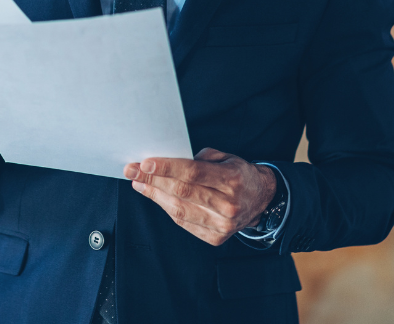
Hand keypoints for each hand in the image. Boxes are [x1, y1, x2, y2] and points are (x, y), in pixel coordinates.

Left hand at [124, 148, 276, 245]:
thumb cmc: (237, 173)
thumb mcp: (224, 157)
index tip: (144, 163)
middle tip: (131, 170)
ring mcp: (222, 224)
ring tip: (138, 183)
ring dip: (154, 195)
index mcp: (231, 179)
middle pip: (181, 191)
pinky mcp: (216, 238)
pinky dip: (166, 208)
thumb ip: (197, 158)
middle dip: (152, 180)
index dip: (166, 168)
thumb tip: (166, 161)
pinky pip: (183, 222)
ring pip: (179, 209)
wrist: (262, 199)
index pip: (192, 172)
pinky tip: (155, 196)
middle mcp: (228, 204)